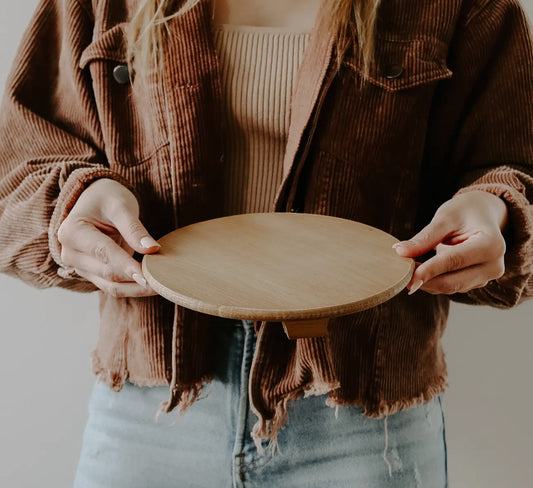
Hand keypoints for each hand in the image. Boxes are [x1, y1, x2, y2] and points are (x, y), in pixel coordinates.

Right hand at [57, 178, 159, 296]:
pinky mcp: (91, 274)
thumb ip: (134, 228)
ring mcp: (79, 266)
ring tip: (160, 287)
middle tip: (161, 281)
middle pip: (107, 272)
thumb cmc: (106, 198)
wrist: (95, 201)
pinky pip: (113, 286)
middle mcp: (70, 253)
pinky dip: (132, 288)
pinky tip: (151, 286)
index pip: (103, 252)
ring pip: (110, 285)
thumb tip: (151, 249)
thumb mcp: (121, 206)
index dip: (126, 264)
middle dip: (134, 278)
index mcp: (72, 232)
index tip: (146, 275)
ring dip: (135, 288)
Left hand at [394, 190, 507, 294]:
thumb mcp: (445, 217)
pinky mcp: (476, 282)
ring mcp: (486, 276)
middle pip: (453, 282)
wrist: (483, 214)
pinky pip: (451, 286)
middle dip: (424, 280)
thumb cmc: (465, 211)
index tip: (408, 276)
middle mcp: (494, 265)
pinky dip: (433, 281)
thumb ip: (425, 237)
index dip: (430, 270)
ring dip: (426, 281)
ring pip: (450, 287)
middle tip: (400, 274)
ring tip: (408, 267)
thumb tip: (400, 252)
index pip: (455, 261)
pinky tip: (420, 271)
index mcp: (492, 245)